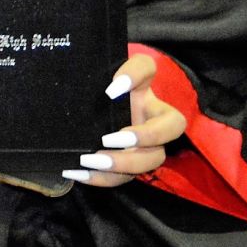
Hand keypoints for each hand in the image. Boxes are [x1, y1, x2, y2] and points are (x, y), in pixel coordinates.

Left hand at [60, 52, 186, 187]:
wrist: (90, 113)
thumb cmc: (97, 93)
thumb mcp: (96, 76)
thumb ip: (105, 75)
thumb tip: (108, 88)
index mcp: (139, 82)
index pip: (146, 68)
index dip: (133, 75)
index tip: (109, 90)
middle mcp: (151, 116)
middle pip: (169, 128)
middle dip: (143, 136)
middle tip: (108, 139)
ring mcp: (145, 144)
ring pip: (151, 160)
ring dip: (122, 163)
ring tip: (89, 161)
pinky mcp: (130, 165)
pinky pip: (124, 177)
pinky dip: (101, 178)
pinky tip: (77, 173)